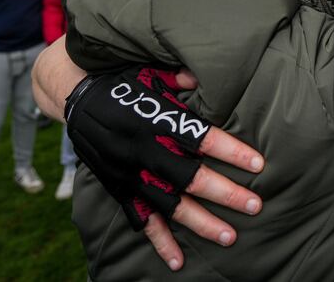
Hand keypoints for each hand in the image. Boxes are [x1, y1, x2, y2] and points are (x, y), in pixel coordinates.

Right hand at [65, 66, 263, 229]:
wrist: (75, 98)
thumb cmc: (122, 82)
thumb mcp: (152, 73)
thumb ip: (182, 78)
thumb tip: (210, 74)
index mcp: (157, 120)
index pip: (201, 138)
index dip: (231, 151)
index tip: (258, 164)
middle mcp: (144, 150)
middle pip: (190, 178)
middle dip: (225, 193)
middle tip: (255, 206)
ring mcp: (130, 174)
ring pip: (170, 205)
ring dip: (201, 223)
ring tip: (230, 236)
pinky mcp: (119, 188)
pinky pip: (140, 220)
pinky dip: (159, 242)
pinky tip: (177, 262)